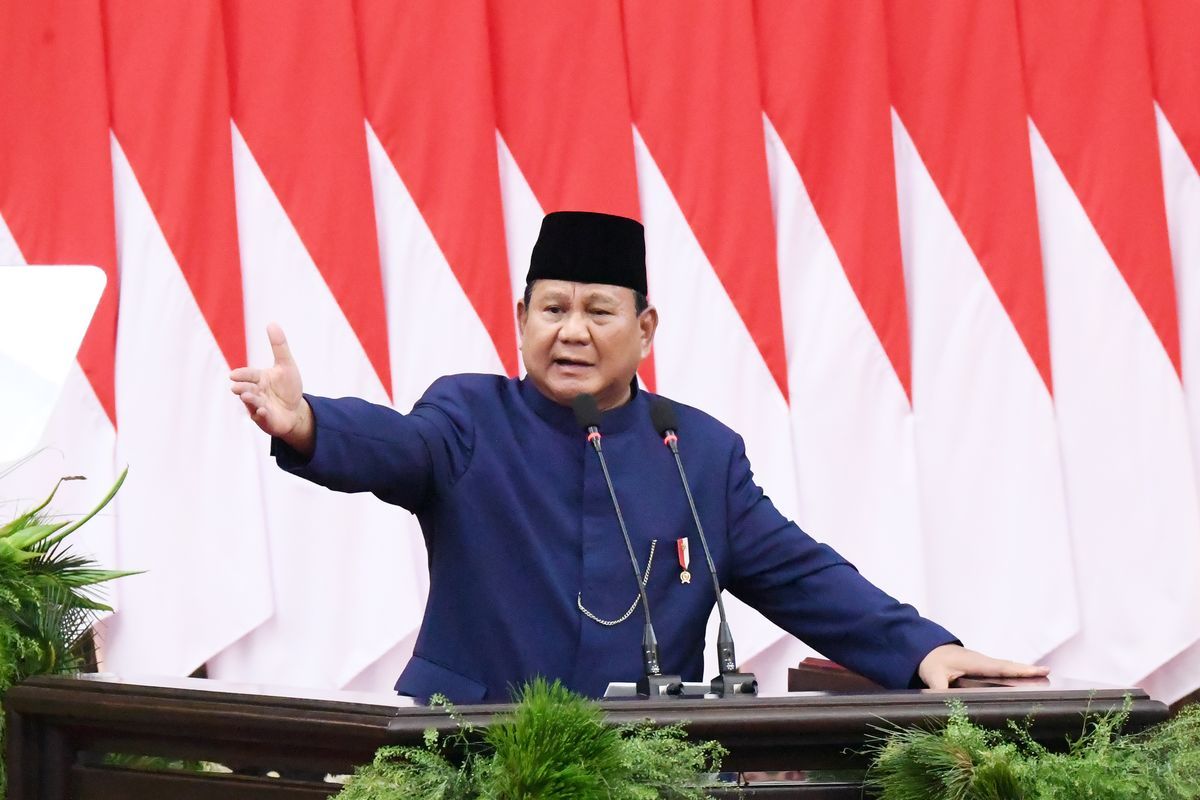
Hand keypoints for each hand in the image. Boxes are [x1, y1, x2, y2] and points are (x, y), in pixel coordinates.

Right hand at [230, 323, 313, 455]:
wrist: (296, 411)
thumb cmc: (288, 387)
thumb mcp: (286, 365)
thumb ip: (279, 346)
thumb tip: (272, 323)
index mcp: (259, 379)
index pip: (249, 375)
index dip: (242, 375)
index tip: (233, 375)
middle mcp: (256, 392)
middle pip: (247, 389)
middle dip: (242, 388)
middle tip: (236, 387)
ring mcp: (259, 407)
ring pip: (252, 403)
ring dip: (250, 400)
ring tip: (248, 396)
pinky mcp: (265, 420)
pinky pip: (262, 418)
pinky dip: (262, 415)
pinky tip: (264, 411)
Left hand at [917, 644, 1049, 689]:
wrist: (925, 649)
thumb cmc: (931, 661)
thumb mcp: (933, 675)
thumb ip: (940, 689)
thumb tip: (947, 703)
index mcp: (975, 662)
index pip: (1001, 667)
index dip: (1019, 670)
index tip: (1039, 670)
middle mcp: (982, 661)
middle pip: (1009, 666)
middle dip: (1027, 670)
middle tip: (1049, 673)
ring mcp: (982, 663)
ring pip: (1006, 668)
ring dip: (1022, 671)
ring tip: (1043, 677)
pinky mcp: (981, 667)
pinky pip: (1000, 670)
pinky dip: (1013, 673)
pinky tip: (1022, 681)